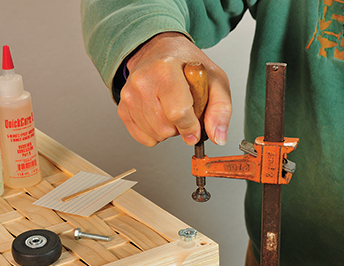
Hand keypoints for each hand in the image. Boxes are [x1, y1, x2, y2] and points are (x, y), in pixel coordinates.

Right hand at [119, 32, 231, 146]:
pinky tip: (160, 114)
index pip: (178, 113)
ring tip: (171, 109)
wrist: (158, 51)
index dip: (191, 127)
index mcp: (166, 70)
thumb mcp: (215, 80)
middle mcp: (143, 81)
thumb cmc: (186, 65)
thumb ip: (220, 109)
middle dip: (180, 127)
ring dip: (168, 129)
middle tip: (184, 108)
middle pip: (166, 128)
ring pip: (155, 135)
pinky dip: (155, 132)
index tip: (196, 128)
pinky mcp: (123, 107)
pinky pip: (142, 137)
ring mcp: (129, 95)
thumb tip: (218, 138)